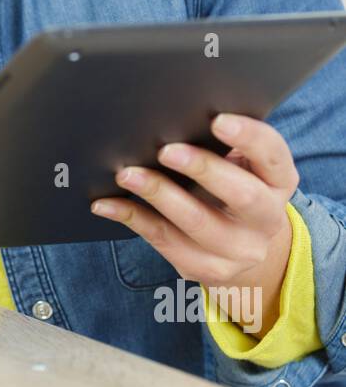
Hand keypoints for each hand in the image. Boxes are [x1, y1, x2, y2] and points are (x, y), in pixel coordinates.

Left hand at [90, 113, 298, 337]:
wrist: (242, 246)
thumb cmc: (231, 184)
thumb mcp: (241, 165)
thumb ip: (222, 145)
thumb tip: (171, 117)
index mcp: (278, 181)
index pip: (272, 155)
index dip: (248, 137)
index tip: (217, 119)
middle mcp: (267, 218)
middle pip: (242, 195)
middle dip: (202, 169)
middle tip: (166, 150)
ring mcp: (240, 250)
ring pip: (198, 223)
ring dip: (159, 194)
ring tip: (127, 173)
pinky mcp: (207, 269)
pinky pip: (164, 242)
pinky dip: (132, 218)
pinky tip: (107, 204)